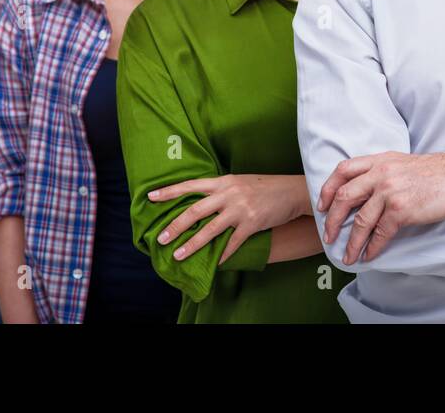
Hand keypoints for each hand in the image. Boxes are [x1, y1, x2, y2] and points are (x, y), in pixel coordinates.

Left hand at [149, 174, 307, 263]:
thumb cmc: (265, 187)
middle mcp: (229, 193)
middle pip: (195, 210)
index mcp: (224, 181)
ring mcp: (241, 209)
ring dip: (192, 244)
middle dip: (175, 226)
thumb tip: (200, 203)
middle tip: (160, 238)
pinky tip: (214, 263)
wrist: (293, 190)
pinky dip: (223, 254)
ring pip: (210, 229)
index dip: (170, 191)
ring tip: (179, 255)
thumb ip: (221, 191)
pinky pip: (233, 242)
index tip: (151, 197)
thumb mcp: (240, 182)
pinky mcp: (253, 223)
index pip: (191, 185)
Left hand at [317, 151, 444, 264]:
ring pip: (360, 220)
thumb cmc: (439, 173)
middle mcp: (381, 173)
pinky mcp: (402, 210)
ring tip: (348, 255)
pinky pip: (380, 233)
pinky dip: (372, 247)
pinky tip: (369, 255)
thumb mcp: (404, 164)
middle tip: (329, 236)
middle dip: (332, 219)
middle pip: (344, 196)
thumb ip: (384, 172)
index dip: (328, 188)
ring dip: (351, 241)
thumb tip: (368, 192)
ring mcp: (391, 191)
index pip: (343, 170)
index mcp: (381, 160)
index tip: (322, 204)